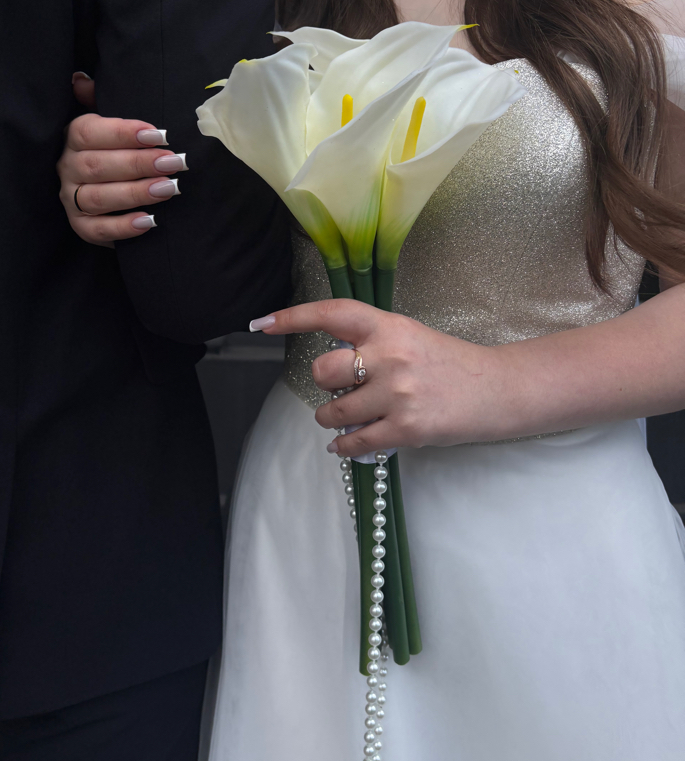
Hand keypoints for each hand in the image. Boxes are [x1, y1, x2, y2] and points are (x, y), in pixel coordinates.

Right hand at [58, 74, 187, 245]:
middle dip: (138, 164)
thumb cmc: (112, 149)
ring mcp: (71, 199)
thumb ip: (98, 100)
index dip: (122, 132)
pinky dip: (123, 227)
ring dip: (135, 193)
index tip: (158, 134)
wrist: (103, 192)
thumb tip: (81, 78)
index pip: (89, 131)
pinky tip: (150, 221)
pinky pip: (98, 230)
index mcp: (72, 138)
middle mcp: (67, 168)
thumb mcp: (106, 122)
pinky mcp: (80, 226)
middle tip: (174, 162)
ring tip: (169, 188)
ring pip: (98, 198)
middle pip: (98, 165)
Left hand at [251, 299, 512, 455]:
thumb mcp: (410, 337)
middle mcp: (390, 356)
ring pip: (334, 411)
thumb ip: (371, 344)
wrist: (498, 390)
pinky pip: (355, 442)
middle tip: (344, 387)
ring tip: (347, 417)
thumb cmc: (450, 364)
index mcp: (389, 326)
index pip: (333, 314)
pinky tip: (349, 443)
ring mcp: (398, 394)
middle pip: (324, 371)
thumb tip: (331, 367)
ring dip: (332, 418)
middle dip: (325, 383)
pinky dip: (346, 446)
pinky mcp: (406, 428)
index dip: (293, 317)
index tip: (262, 322)